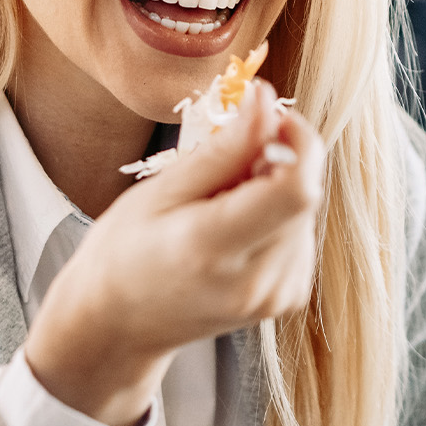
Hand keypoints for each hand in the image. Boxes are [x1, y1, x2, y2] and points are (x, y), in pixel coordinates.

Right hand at [24, 81, 323, 425]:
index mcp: (214, 249)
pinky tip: (236, 228)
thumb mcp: (161, 190)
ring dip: (275, 191)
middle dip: (278, 162)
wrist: (119, 324)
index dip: (297, 141)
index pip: (296, 189)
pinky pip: (300, 236)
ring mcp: (274, 296)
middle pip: (303, 195)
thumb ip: (223, 150)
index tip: (268, 118)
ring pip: (305, 212)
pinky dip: (277, 219)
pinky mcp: (285, 299)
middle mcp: (254, 281)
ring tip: (220, 204)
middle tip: (226, 163)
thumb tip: (266, 101)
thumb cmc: (126, 251)